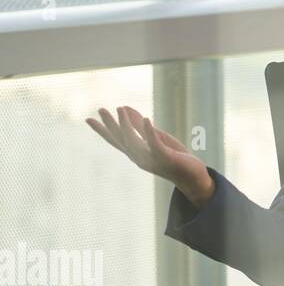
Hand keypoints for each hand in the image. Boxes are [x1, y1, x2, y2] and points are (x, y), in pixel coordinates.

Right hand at [86, 105, 214, 207]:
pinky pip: (155, 144)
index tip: (88, 119)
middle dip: (110, 125)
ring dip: (127, 125)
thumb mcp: (156, 138)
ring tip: (120, 109)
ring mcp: (152, 159)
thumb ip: (140, 126)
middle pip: (121, 140)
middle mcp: (140, 157)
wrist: (193, 177)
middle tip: (101, 110)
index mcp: (137, 153)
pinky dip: (149, 132)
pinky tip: (146, 119)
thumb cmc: (174, 157)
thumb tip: (125, 108)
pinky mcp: (166, 158)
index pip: (116, 140)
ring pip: (135, 141)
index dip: (103, 130)